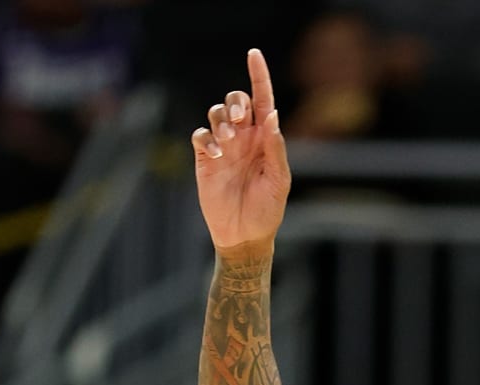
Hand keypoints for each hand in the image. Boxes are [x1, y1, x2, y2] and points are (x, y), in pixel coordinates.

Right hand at [192, 49, 291, 255]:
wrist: (245, 235)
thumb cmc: (268, 210)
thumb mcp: (279, 180)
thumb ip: (276, 148)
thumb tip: (272, 116)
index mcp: (265, 139)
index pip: (262, 100)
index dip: (259, 76)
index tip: (254, 54)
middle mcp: (244, 138)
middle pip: (235, 101)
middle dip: (235, 102)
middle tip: (239, 119)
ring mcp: (223, 147)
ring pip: (215, 114)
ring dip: (220, 121)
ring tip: (227, 142)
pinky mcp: (204, 159)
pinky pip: (199, 135)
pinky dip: (206, 139)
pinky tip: (216, 155)